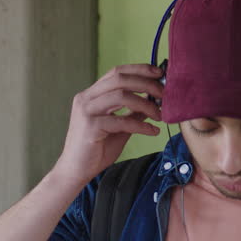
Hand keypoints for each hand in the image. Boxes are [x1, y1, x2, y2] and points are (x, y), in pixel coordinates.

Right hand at [52, 63, 163, 188]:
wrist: (76, 171)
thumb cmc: (97, 149)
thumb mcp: (120, 126)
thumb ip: (133, 111)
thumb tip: (154, 99)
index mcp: (91, 94)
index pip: (117, 72)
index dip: (139, 69)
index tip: (159, 73)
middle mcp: (86, 98)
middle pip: (120, 79)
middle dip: (146, 83)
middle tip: (164, 94)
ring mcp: (86, 110)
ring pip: (121, 96)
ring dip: (146, 103)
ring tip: (159, 115)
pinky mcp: (90, 126)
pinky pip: (122, 120)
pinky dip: (141, 125)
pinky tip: (152, 131)